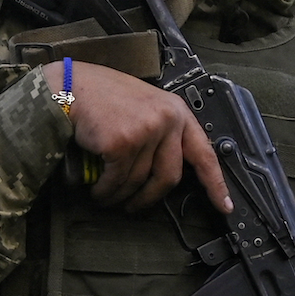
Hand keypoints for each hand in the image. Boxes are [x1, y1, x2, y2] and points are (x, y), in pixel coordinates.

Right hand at [43, 62, 231, 214]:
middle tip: (136, 207)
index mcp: (176, 112)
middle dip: (151, 199)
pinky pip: (117, 181)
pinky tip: (98, 191)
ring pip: (139, 182)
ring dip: (121, 196)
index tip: (224, 206)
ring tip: (108, 197)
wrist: (71, 87)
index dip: (215, 183)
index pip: (205, 153)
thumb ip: (162, 132)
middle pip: (170, 177)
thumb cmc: (103, 97)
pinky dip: (105, 192)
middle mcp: (166, 120)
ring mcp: (146, 131)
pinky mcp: (123, 143)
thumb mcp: (145, 106)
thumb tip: (167, 171)